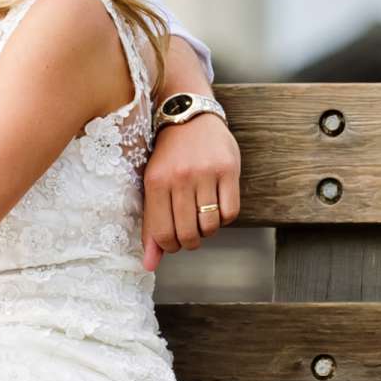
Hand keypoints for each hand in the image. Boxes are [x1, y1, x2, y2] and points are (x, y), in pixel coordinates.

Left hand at [141, 114, 240, 271]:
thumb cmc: (169, 155)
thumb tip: (149, 265)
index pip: (162, 233)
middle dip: (189, 242)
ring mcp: (206, 173)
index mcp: (156, 182)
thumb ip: (151, 225)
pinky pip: (230, 212)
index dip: (168, 247)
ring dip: (207, 231)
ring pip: (210, 226)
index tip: (172, 243)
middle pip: (187, 234)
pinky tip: (216, 207)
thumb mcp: (153, 184)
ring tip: (201, 218)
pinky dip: (224, 218)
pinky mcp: (229, 170)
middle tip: (189, 234)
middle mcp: (181, 178)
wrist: (190, 115)